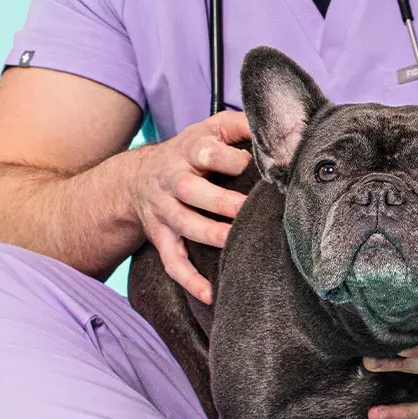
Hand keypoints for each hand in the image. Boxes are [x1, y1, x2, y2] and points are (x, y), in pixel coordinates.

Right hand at [127, 110, 251, 303]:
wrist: (139, 176)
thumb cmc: (192, 150)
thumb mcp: (213, 127)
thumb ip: (243, 124)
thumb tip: (278, 127)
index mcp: (189, 150)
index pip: (207, 152)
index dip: (231, 159)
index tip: (257, 167)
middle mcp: (173, 179)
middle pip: (190, 190)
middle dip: (220, 201)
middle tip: (248, 209)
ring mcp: (164, 210)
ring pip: (183, 224)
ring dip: (209, 235)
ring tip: (236, 243)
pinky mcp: (161, 237)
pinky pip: (172, 261)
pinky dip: (189, 280)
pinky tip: (210, 294)